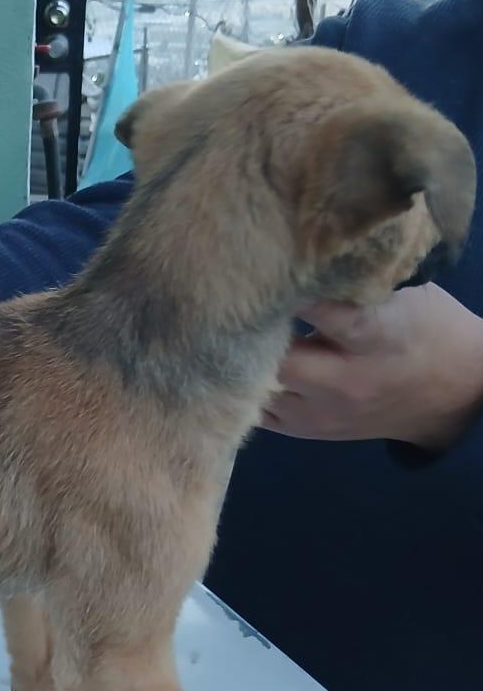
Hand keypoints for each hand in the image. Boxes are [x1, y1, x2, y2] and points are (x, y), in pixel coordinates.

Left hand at [262, 284, 482, 451]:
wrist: (451, 393)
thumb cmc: (423, 329)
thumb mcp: (401, 298)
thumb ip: (353, 283)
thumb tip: (301, 258)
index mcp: (375, 338)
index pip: (326, 313)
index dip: (293, 295)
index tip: (268, 275)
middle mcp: (345, 382)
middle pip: (281, 361)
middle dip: (258, 334)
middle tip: (244, 309)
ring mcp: (323, 414)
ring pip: (261, 389)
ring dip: (248, 363)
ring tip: (240, 335)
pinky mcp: (307, 432)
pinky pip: (259, 412)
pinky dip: (249, 388)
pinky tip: (248, 364)